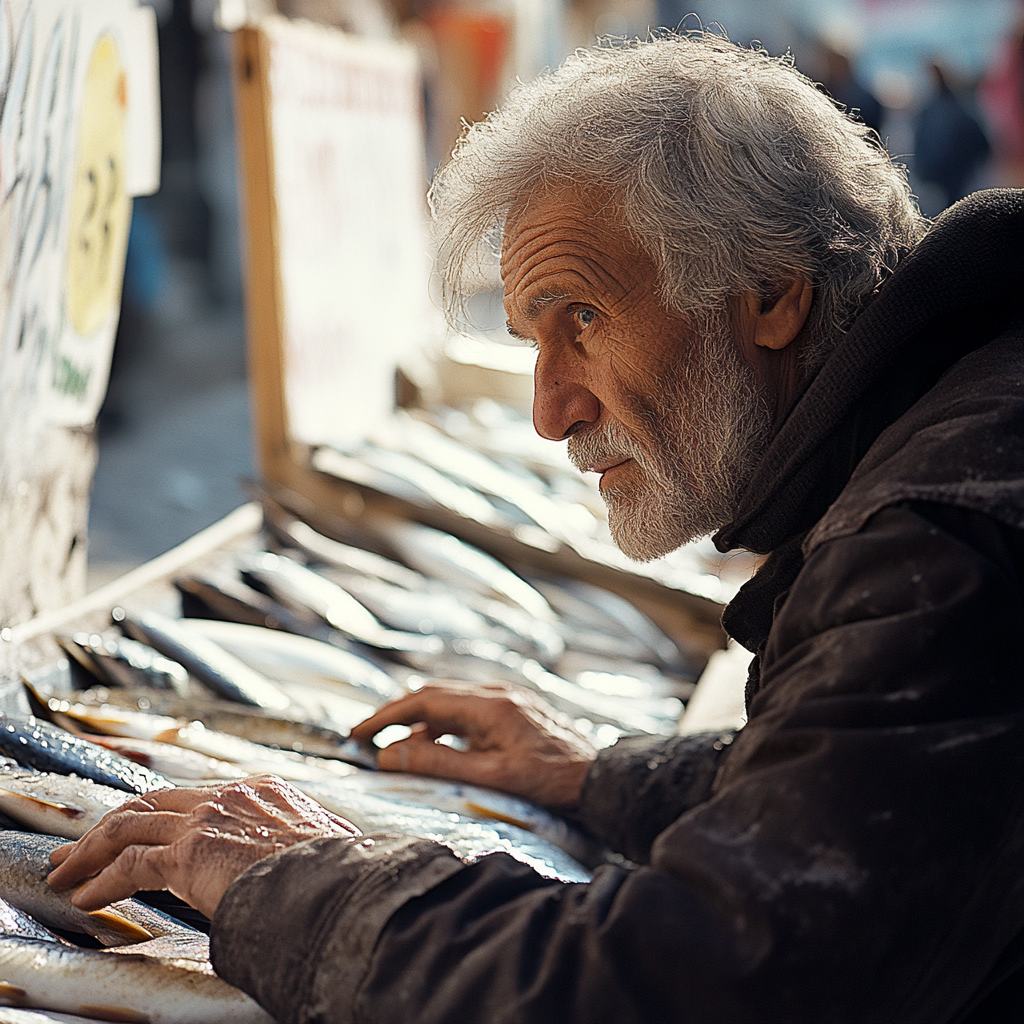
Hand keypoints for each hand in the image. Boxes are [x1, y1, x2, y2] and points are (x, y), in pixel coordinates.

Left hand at [47, 775, 358, 918]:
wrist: (338, 879)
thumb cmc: (339, 869)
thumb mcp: (323, 840)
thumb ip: (301, 838)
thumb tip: (315, 848)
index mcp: (261, 789)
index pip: (193, 795)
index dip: (157, 814)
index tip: (136, 830)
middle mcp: (229, 794)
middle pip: (151, 801)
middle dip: (109, 824)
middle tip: (79, 847)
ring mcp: (207, 818)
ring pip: (128, 824)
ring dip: (90, 849)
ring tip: (65, 871)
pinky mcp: (190, 851)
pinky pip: (130, 865)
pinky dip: (101, 881)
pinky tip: (85, 897)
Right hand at [350, 681, 596, 808]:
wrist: (603, 778)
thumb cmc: (552, 782)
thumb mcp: (491, 777)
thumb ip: (439, 764)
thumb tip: (390, 755)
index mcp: (489, 704)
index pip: (423, 700)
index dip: (386, 716)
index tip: (358, 734)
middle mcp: (496, 694)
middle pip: (434, 696)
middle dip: (397, 716)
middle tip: (367, 739)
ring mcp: (507, 701)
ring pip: (451, 705)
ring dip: (421, 724)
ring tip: (396, 751)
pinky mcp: (515, 713)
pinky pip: (469, 714)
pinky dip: (445, 729)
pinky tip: (438, 751)